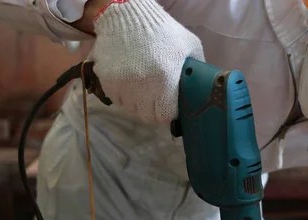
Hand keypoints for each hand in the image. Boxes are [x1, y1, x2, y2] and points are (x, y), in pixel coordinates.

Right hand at [89, 0, 204, 124]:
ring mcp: (122, 84)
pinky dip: (122, 95)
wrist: (128, 16)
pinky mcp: (107, 80)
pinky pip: (116, 98)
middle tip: (155, 100)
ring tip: (142, 89)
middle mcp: (143, 87)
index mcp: (166, 80)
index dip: (167, 114)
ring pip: (130, 109)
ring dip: (137, 103)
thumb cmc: (163, 32)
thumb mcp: (190, 46)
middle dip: (152, 111)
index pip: (165, 116)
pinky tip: (128, 81)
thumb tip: (201, 90)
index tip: (169, 107)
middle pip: (146, 116)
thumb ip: (196, 70)